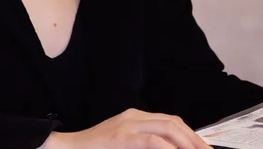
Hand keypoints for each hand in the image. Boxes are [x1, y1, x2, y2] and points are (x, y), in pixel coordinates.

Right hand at [40, 108, 211, 148]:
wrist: (67, 148)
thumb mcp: (122, 145)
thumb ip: (143, 144)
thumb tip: (168, 148)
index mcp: (135, 117)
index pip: (171, 121)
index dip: (191, 135)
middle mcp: (133, 116)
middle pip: (174, 122)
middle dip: (195, 139)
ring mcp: (127, 124)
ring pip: (168, 128)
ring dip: (188, 143)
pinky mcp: (121, 137)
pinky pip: (152, 140)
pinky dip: (169, 147)